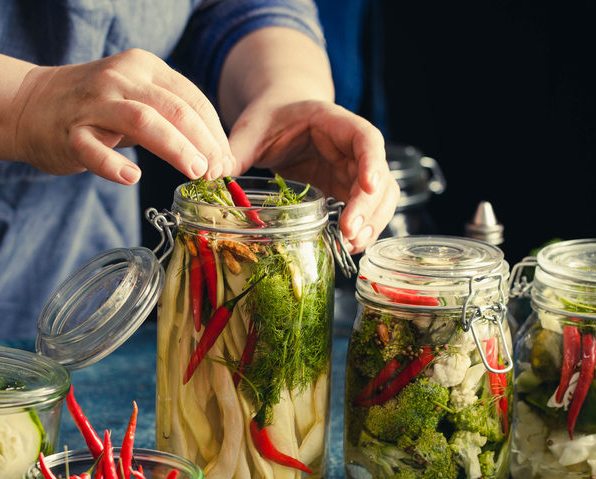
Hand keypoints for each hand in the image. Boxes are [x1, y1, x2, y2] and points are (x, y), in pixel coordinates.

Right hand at [13, 48, 233, 182]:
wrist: (28, 104)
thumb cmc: (93, 108)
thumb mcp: (136, 97)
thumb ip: (171, 117)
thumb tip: (215, 154)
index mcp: (143, 67)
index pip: (191, 98)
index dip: (214, 132)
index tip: (226, 161)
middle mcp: (120, 79)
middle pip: (174, 108)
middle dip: (202, 142)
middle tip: (216, 171)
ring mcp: (93, 105)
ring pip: (143, 121)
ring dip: (174, 147)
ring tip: (194, 171)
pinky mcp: (69, 132)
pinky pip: (94, 149)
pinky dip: (114, 164)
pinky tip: (133, 177)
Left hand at [228, 99, 397, 252]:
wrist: (280, 116)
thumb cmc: (270, 118)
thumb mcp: (251, 129)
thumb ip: (236, 150)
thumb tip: (212, 176)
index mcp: (333, 121)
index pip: (366, 138)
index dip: (372, 162)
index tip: (368, 185)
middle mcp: (352, 146)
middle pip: (380, 175)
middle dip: (370, 206)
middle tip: (350, 233)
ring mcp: (353, 169)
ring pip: (382, 196)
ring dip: (373, 221)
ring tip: (352, 245)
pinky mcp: (347, 188)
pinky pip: (367, 208)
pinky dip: (364, 227)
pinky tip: (349, 245)